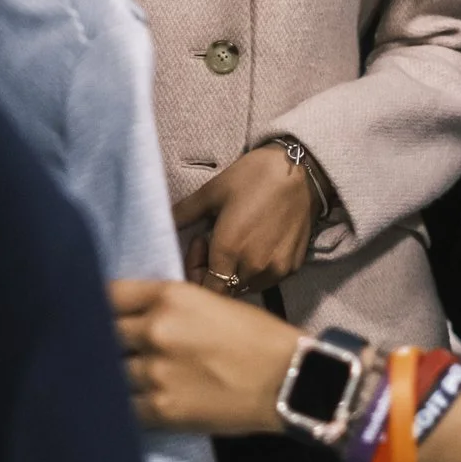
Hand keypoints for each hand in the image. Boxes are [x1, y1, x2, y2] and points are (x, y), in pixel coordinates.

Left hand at [111, 279, 302, 433]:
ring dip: (117, 377)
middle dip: (106, 342)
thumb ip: (167, 307)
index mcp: (169, 296)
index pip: (108, 295)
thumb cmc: (258, 338)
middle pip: (103, 334)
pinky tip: (135, 405)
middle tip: (109, 351)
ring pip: (111, 372)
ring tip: (125, 380)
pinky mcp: (161, 408)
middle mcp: (156, 329)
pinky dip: (127, 407)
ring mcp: (155, 371)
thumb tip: (133, 319)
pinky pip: (125, 407)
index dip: (97, 306)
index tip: (94, 315)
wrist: (290, 380)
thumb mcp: (209, 302)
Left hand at [174, 145, 314, 294]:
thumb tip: (159, 225)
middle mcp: (254, 267)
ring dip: (235, 273)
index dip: (196, 276)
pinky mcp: (292, 267)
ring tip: (236, 242)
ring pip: (246, 287)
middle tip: (213, 240)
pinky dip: (256, 269)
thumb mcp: (212, 192)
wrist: (301, 171)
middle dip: (213, 272)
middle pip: (225, 290)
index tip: (199, 246)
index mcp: (229, 250)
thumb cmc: (254, 177)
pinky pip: (266, 279)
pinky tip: (256, 243)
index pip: (206, 290)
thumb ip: (183, 214)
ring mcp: (276, 269)